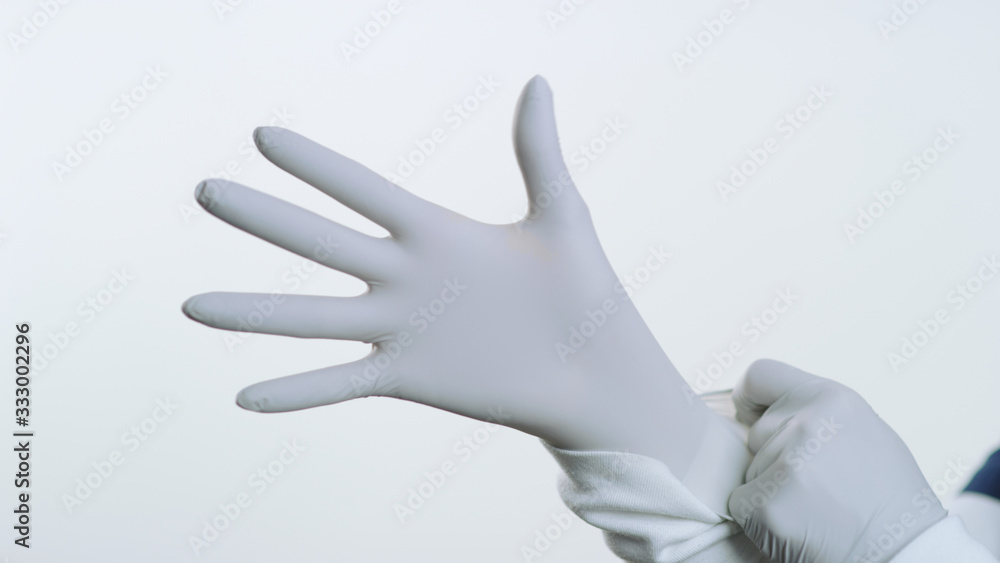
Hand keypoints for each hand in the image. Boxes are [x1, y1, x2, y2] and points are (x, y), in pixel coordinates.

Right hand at [183, 76, 745, 510]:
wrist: (595, 370)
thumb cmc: (584, 290)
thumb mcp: (560, 215)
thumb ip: (538, 152)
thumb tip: (537, 81)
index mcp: (434, 234)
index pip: (362, 190)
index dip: (314, 165)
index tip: (263, 135)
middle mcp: (404, 278)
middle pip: (320, 242)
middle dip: (265, 218)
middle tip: (205, 190)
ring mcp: (401, 330)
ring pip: (312, 317)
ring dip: (254, 314)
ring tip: (192, 307)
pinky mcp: (408, 377)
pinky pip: (340, 383)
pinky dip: (297, 391)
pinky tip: (246, 398)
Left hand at [729, 359, 946, 561]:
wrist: (905, 554)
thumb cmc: (886, 496)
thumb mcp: (863, 429)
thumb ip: (817, 413)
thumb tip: (765, 411)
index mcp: (831, 397)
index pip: (760, 375)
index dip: (749, 399)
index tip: (749, 417)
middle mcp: (806, 422)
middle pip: (756, 433)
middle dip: (772, 457)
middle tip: (817, 486)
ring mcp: (785, 462)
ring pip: (749, 470)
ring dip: (771, 490)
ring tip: (817, 508)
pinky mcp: (766, 503)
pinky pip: (741, 502)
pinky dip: (759, 518)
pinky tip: (800, 526)